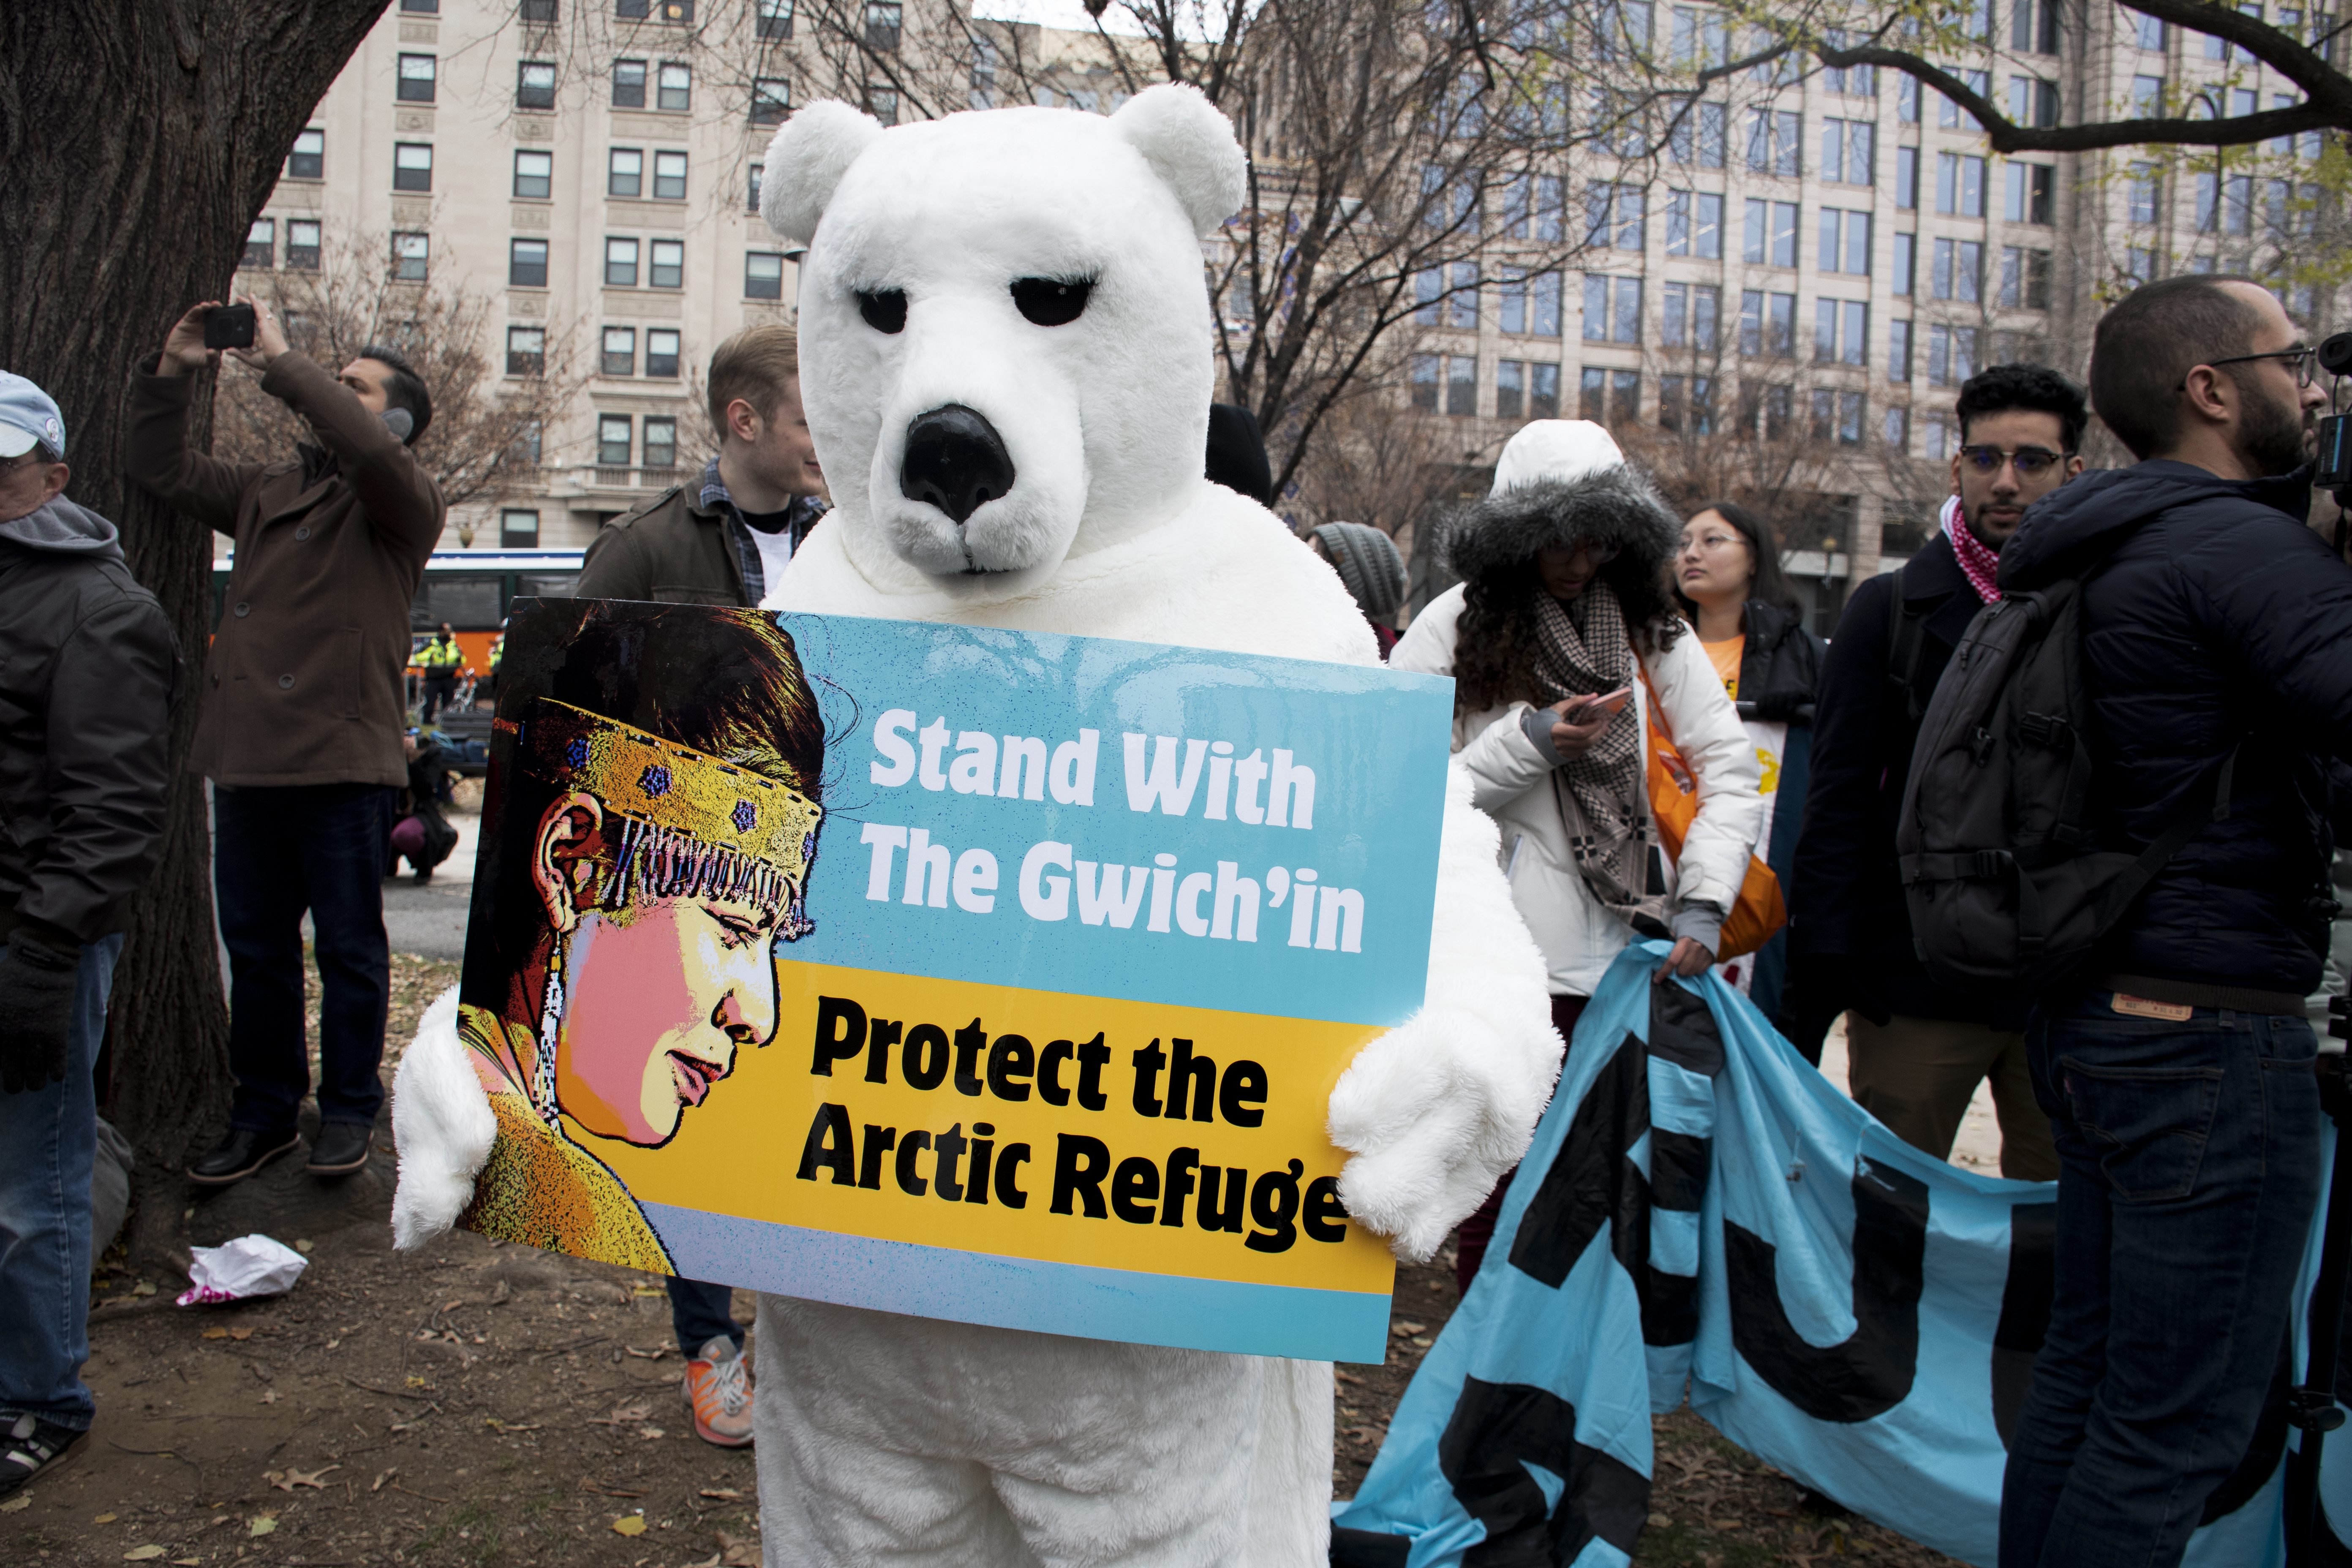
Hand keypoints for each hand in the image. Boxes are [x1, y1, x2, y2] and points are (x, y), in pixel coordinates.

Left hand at [0, 938, 78, 1092]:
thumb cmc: (11, 976)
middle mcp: (12, 1033)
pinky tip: (56, 1076)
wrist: (41, 961)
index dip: (0, 1069)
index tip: (4, 1074)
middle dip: (15, 1082)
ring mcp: (35, 1032)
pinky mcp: (56, 1029)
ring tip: (36, 1086)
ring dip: (36, 1081)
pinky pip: (56, 1057)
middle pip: (12, 1068)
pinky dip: (56, 1070)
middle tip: (17, 1088)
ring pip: (35, 1068)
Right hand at [159, 301, 223, 376]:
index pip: (223, 325)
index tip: (232, 315)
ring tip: (210, 305)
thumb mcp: (205, 361)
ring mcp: (197, 324)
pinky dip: (196, 310)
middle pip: (215, 315)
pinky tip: (199, 307)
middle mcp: (208, 327)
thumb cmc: (195, 360)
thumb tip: (214, 352)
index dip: (227, 319)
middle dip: (218, 309)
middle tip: (219, 305)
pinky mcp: (187, 322)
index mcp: (216, 336)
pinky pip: (192, 314)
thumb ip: (211, 358)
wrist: (178, 358)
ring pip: (204, 312)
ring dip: (207, 307)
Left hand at [225, 297, 289, 370]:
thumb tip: (227, 351)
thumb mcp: (251, 358)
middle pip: (260, 313)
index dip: (255, 315)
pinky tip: (250, 297)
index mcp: (268, 335)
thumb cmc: (270, 362)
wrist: (279, 361)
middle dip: (253, 306)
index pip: (260, 322)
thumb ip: (239, 354)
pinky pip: (259, 310)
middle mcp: (270, 328)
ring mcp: (269, 325)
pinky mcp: (266, 324)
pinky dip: (254, 303)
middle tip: (243, 300)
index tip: (248, 311)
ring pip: (260, 310)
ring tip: (245, 296)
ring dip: (252, 302)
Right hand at [1544, 696, 1615, 759]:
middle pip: (1586, 742)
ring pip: (1586, 747)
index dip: (1593, 727)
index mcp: (1557, 732)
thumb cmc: (1542, 722)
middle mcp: (1560, 745)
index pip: (1580, 733)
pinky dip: (1587, 743)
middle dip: (1598, 733)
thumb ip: (1576, 701)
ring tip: (1599, 728)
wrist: (1530, 738)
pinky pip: (1581, 751)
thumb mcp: (1557, 709)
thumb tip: (1593, 696)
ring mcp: (1563, 753)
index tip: (1599, 719)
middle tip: (1604, 724)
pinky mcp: (1566, 757)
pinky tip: (1589, 735)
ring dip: (1595, 738)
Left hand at [1652, 936, 1713, 983]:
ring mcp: (1704, 954)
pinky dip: (1695, 971)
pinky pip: (1699, 972)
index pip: (1672, 961)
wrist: (1704, 930)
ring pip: (1691, 973)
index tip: (1657, 980)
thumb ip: (1669, 948)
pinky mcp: (1710, 959)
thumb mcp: (1675, 937)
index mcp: (1684, 942)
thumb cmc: (1685, 936)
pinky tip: (1694, 964)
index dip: (1663, 972)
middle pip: (1682, 970)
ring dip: (1686, 972)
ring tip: (1686, 964)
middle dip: (1677, 971)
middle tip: (1676, 967)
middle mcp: (1695, 948)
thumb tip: (1658, 961)